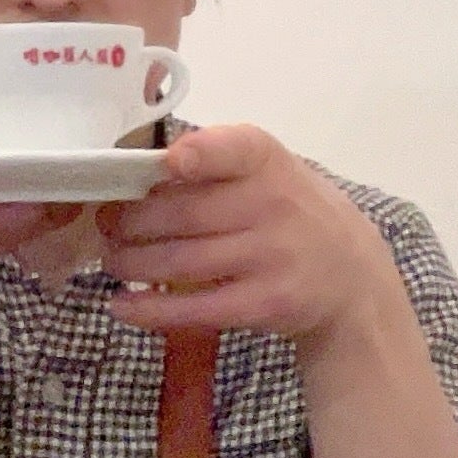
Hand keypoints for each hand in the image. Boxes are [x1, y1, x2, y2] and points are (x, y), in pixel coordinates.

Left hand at [97, 125, 391, 352]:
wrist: (350, 277)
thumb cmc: (288, 214)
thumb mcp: (268, 172)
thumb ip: (214, 164)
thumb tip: (135, 174)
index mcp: (266, 161)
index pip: (235, 149)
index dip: (200, 155)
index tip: (168, 163)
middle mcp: (272, 205)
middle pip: (182, 214)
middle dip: (130, 221)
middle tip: (106, 225)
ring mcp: (269, 257)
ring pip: (178, 261)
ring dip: (129, 262)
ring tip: (113, 260)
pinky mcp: (262, 304)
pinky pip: (193, 308)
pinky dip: (148, 309)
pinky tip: (120, 305)